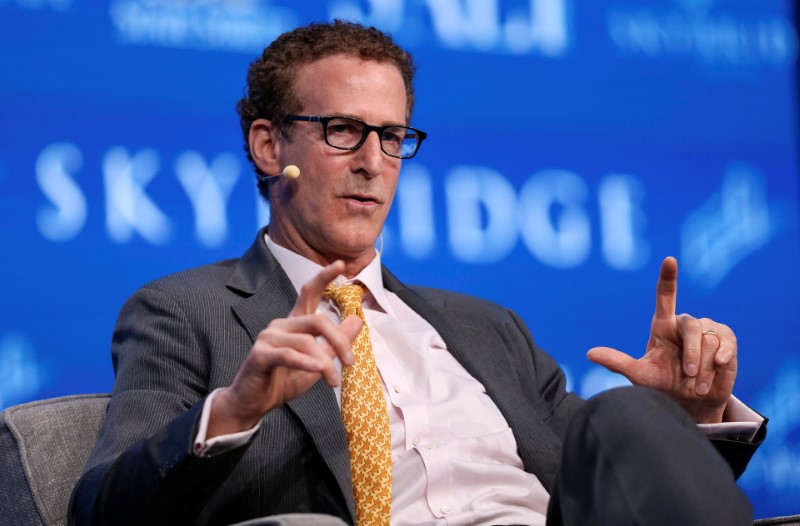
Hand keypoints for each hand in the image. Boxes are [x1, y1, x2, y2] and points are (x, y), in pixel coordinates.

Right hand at [209, 261, 361, 436]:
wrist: (252, 404)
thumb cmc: (283, 381)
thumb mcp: (317, 361)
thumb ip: (335, 342)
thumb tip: (358, 321)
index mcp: (294, 323)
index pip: (309, 292)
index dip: (324, 276)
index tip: (341, 264)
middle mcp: (280, 325)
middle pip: (318, 321)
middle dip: (340, 341)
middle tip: (351, 362)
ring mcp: (268, 338)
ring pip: (306, 341)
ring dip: (325, 363)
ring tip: (334, 381)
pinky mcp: (259, 355)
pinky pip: (288, 354)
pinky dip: (306, 362)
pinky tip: (318, 370)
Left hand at [587, 256, 736, 423]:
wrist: (692, 401)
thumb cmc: (663, 383)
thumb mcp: (640, 375)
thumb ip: (617, 362)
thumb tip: (589, 353)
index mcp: (663, 325)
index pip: (665, 295)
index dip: (668, 277)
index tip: (669, 260)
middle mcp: (684, 323)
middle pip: (691, 326)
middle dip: (691, 354)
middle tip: (689, 375)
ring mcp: (707, 330)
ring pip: (710, 340)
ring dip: (705, 367)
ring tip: (698, 384)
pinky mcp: (726, 340)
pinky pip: (727, 343)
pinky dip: (724, 358)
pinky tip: (720, 366)